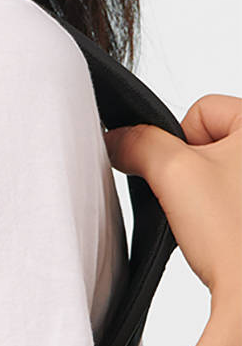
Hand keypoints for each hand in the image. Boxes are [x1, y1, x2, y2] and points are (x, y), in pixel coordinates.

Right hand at [105, 94, 241, 299]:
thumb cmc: (236, 236)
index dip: (180, 144)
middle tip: (200, 204)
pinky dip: (223, 216)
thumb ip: (139, 144)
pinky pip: (231, 201)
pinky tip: (226, 235)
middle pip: (210, 141)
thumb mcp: (175, 174)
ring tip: (216, 222)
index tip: (186, 178)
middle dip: (193, 172)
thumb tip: (116, 139)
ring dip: (206, 196)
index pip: (202, 109)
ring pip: (219, 174)